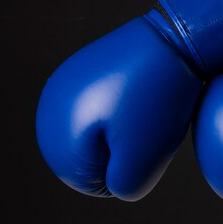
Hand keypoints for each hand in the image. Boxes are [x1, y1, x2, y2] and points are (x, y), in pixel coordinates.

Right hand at [36, 0, 222, 200]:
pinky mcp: (84, 70)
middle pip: (92, 156)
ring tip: (144, 103)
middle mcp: (49, 107)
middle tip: (147, 119)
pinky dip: (122, 105)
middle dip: (122, 147)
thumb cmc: (158, 99)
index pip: (91, 181)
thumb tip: (112, 182)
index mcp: (55, 132)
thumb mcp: (144, 159)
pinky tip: (138, 89)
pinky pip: (103, 106)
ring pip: (99, 131)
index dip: (128, 166)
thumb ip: (122, 186)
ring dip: (123, 126)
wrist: (173, 38)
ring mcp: (65, 84)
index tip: (145, 133)